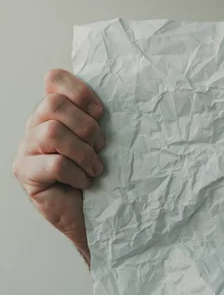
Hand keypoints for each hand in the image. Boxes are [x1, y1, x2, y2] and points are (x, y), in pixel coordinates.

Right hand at [12, 69, 104, 263]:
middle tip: (100, 147)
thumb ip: (99, 118)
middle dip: (87, 126)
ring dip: (84, 152)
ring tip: (95, 169)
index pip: (54, 79)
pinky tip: (84, 184)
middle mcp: (35, 126)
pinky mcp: (26, 173)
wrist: (94, 215)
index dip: (80, 91)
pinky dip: (78, 175)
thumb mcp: (103, 140)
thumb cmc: (100, 175)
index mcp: (55, 112)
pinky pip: (55, 164)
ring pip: (53, 132)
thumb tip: (125, 97)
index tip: (100, 113)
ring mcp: (26, 149)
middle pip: (54, 104)